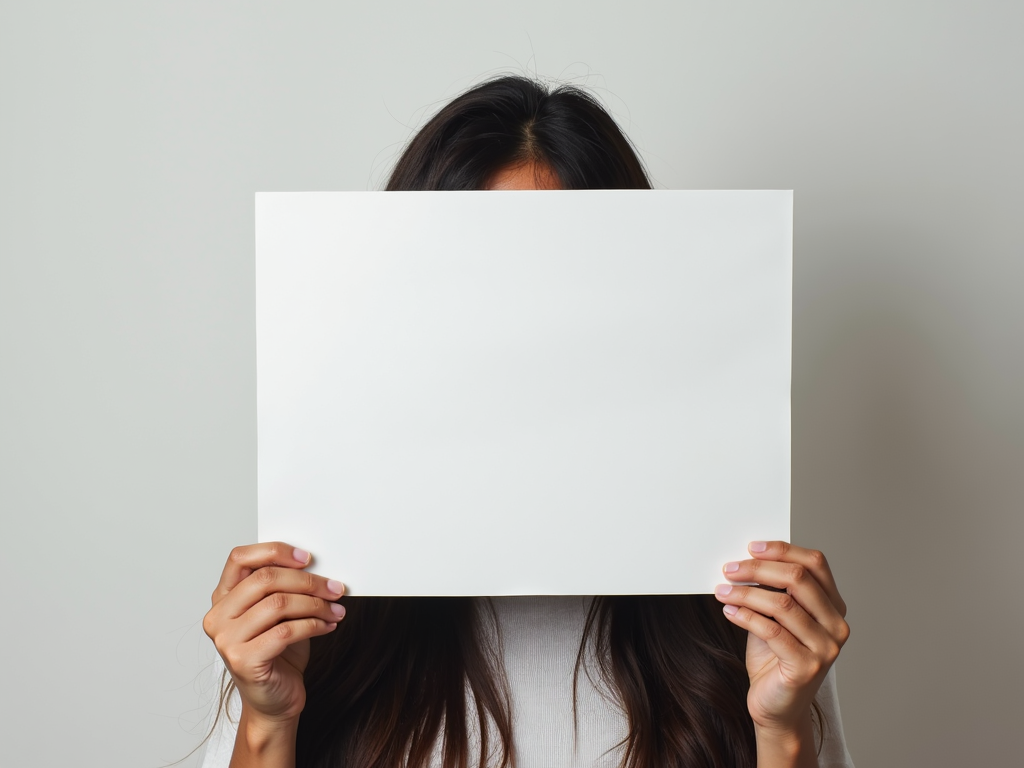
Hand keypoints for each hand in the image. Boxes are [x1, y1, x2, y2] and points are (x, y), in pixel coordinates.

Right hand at [202, 542, 345, 723]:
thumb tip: (315, 565)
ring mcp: (227, 640)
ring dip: (315, 604)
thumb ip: (282, 587)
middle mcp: (218, 617)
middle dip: (307, 580)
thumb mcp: (278, 613)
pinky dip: (314, 625)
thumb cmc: (277, 654)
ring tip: (335, 610)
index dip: (275, 551)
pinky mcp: (243, 660)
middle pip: (265, 579)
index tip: (307, 558)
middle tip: (334, 588)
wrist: (274, 701)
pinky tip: (328, 626)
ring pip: (278, 603)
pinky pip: (286, 631)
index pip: (240, 558)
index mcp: (223, 597)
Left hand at [714, 541, 849, 734]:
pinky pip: (771, 631)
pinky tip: (729, 611)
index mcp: (834, 607)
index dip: (783, 550)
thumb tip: (748, 559)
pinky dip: (745, 617)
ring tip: (722, 591)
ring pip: (782, 604)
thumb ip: (774, 590)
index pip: (816, 564)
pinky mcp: (806, 667)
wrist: (777, 707)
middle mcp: (836, 625)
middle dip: (758, 569)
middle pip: (798, 579)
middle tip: (730, 569)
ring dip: (745, 593)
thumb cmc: (774, 657)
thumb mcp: (777, 617)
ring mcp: (826, 648)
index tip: (751, 547)